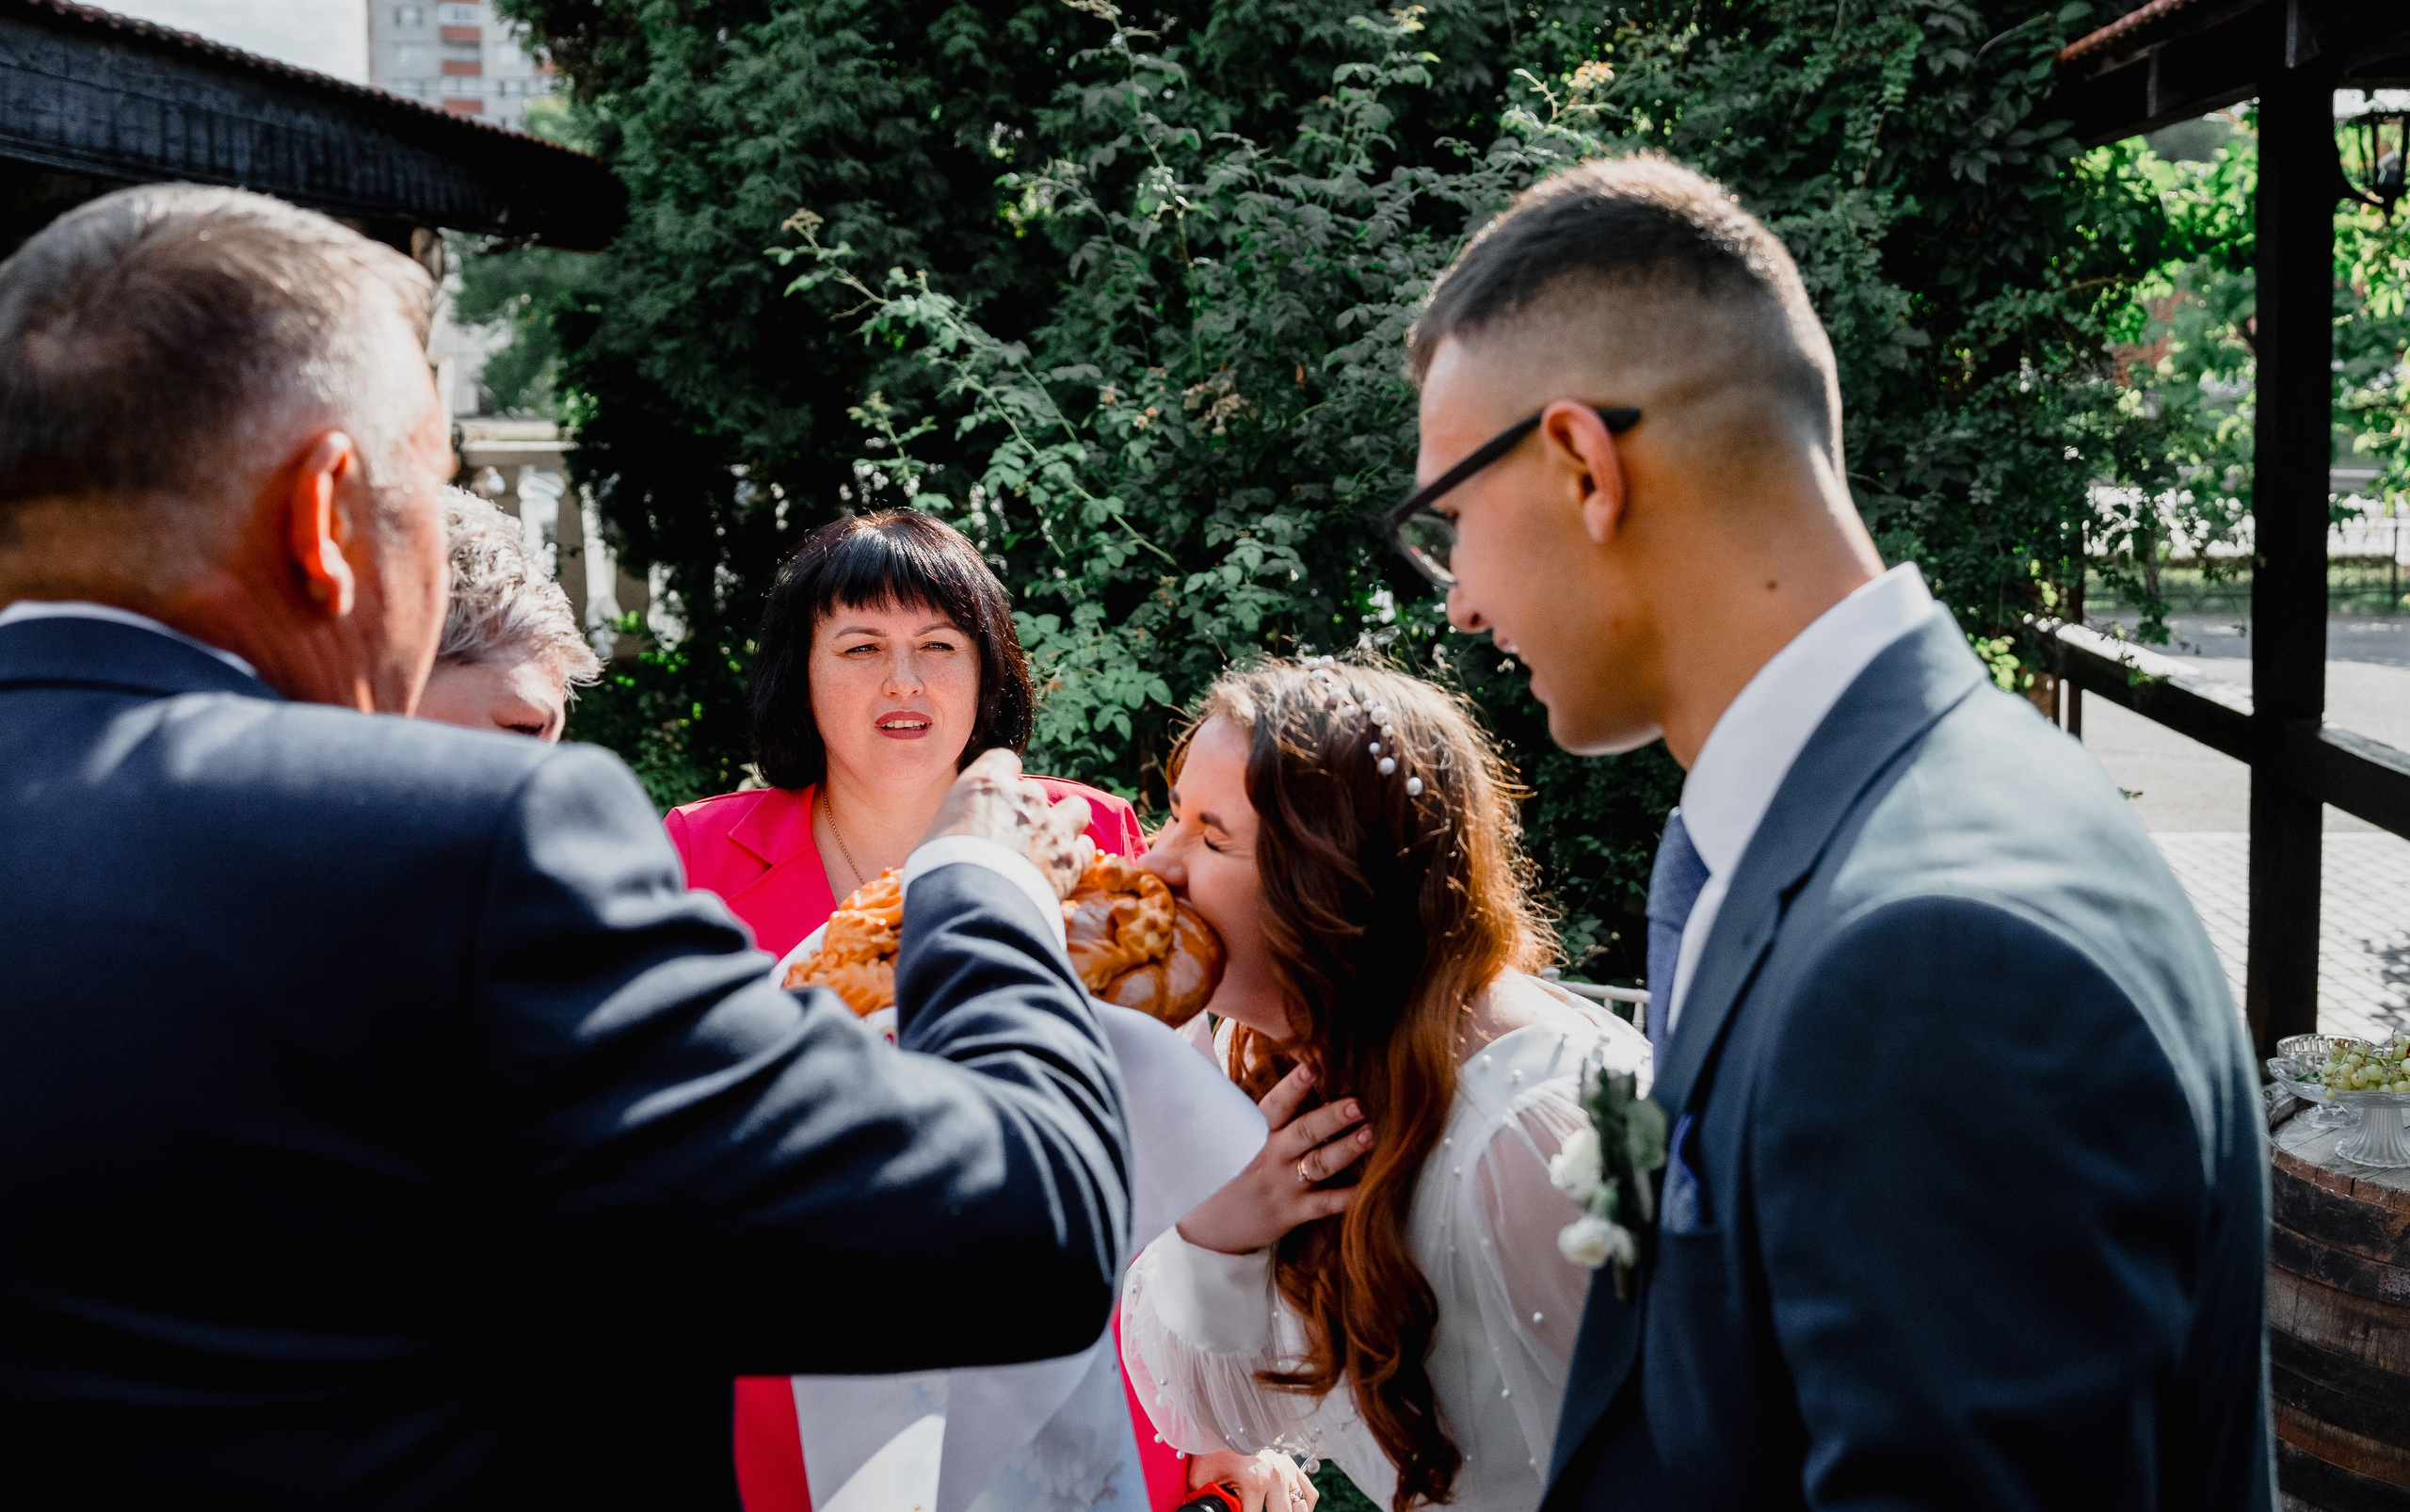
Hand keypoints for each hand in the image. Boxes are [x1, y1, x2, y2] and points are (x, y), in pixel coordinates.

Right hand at [920, 748, 1095, 899]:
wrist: (972, 906)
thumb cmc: (939, 872)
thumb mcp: (933, 838)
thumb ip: (956, 827)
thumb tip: (954, 839)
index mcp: (986, 784)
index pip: (1002, 760)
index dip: (1001, 778)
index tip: (996, 794)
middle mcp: (1025, 797)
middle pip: (1035, 791)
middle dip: (1027, 810)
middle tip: (1013, 835)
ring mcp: (1053, 827)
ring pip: (1076, 809)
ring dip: (1065, 823)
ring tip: (1050, 843)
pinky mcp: (1071, 860)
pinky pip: (1086, 848)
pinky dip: (1076, 857)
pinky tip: (1063, 869)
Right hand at [1175, 1064, 1369, 1254]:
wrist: (1206, 1225)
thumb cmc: (1224, 1170)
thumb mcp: (1231, 1137)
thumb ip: (1256, 1112)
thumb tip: (1282, 1072)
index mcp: (1255, 1133)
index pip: (1276, 1105)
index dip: (1293, 1087)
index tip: (1311, 1069)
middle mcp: (1270, 1156)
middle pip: (1304, 1132)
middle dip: (1332, 1118)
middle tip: (1358, 1104)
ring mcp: (1283, 1185)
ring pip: (1319, 1165)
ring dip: (1346, 1150)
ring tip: (1369, 1135)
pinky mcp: (1292, 1212)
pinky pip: (1324, 1205)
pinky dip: (1347, 1197)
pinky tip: (1368, 1187)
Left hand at [1187, 1449, 1316, 1511]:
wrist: (1225, 1422)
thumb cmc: (1213, 1449)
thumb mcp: (1201, 1478)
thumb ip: (1205, 1500)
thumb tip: (1204, 1508)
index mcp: (1254, 1482)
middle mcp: (1275, 1477)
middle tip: (1255, 1510)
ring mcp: (1286, 1471)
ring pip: (1301, 1508)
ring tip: (1276, 1511)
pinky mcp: (1292, 1467)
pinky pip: (1309, 1493)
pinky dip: (1303, 1505)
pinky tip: (1290, 1508)